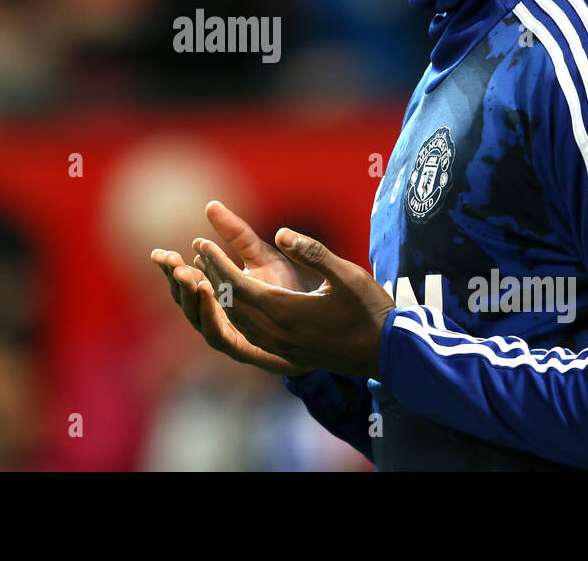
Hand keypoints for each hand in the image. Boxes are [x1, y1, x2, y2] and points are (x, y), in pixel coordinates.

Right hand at [149, 201, 314, 376]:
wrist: (319, 324)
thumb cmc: (286, 289)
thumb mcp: (260, 255)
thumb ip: (236, 233)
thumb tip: (210, 204)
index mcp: (215, 291)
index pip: (184, 280)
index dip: (170, 268)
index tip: (159, 253)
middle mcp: (215, 314)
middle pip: (184, 299)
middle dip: (174, 279)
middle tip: (167, 260)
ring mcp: (226, 332)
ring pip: (196, 317)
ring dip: (188, 295)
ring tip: (186, 273)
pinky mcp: (241, 348)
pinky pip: (218, 335)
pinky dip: (209, 315)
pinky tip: (207, 294)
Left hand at [194, 227, 394, 379]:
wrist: (388, 354)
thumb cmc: (370, 310)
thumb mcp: (345, 274)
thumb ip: (312, 252)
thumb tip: (280, 232)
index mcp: (285, 311)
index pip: (237, 286)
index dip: (217, 263)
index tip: (202, 243)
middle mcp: (277, 333)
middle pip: (232, 303)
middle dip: (213, 275)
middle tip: (200, 251)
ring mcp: (281, 347)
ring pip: (238, 320)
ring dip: (222, 296)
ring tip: (210, 272)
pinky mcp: (288, 355)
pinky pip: (250, 333)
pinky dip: (236, 314)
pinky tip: (236, 303)